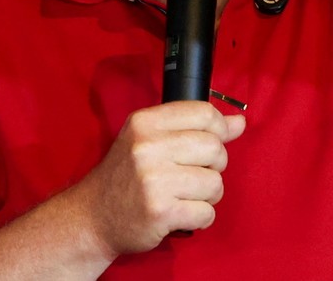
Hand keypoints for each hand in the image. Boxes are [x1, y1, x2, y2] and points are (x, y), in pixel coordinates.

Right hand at [74, 100, 245, 256]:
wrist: (93, 215)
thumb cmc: (126, 176)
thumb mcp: (150, 140)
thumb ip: (194, 128)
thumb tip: (239, 122)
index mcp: (146, 122)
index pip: (204, 113)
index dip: (219, 129)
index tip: (214, 143)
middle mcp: (148, 146)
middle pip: (215, 148)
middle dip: (214, 166)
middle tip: (194, 175)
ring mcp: (154, 180)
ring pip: (215, 183)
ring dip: (207, 195)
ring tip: (185, 196)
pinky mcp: (160, 211)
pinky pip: (206, 213)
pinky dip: (199, 217)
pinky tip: (181, 214)